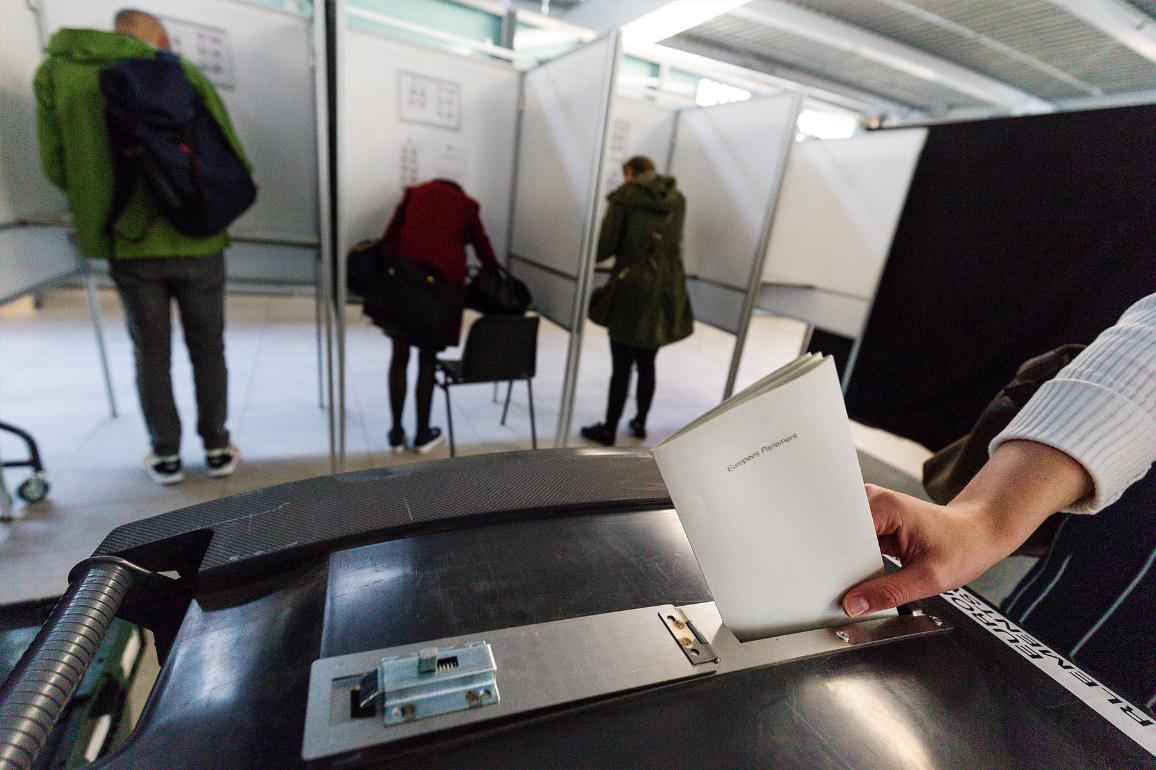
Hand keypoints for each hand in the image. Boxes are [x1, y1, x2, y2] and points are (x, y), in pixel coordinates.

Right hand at [842, 440, 1091, 616]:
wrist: (979, 533)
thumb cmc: (962, 546)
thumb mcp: (928, 578)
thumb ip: (888, 592)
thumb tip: (854, 605)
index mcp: (884, 506)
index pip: (841, 529)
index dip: (833, 557)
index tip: (831, 582)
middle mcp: (873, 500)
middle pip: (837, 532)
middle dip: (836, 561)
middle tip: (841, 589)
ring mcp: (871, 509)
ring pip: (841, 538)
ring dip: (845, 561)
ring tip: (856, 581)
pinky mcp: (872, 521)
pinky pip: (852, 542)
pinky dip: (854, 560)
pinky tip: (862, 574)